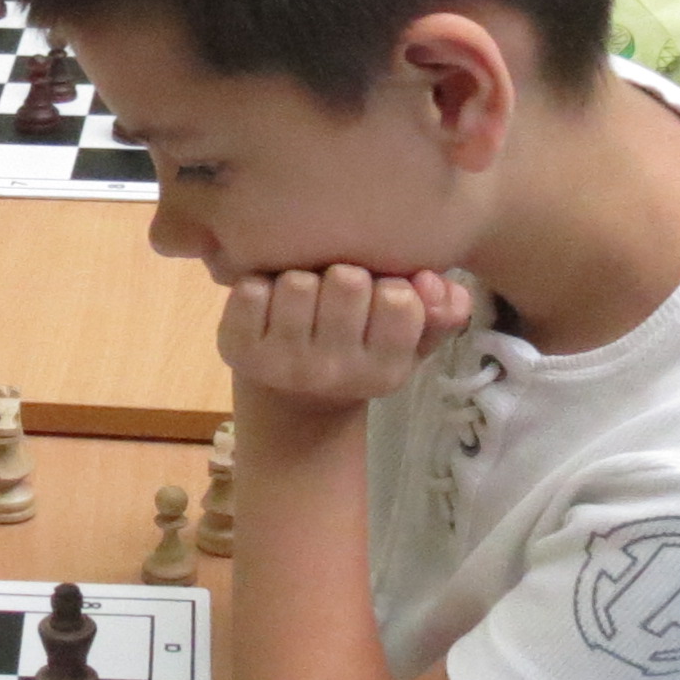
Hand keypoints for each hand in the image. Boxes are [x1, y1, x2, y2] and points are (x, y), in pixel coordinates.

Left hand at [217, 263, 473, 410]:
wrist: (292, 403)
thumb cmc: (360, 352)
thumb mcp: (412, 342)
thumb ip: (442, 310)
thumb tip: (430, 281)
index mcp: (384, 370)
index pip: (399, 300)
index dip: (390, 285)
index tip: (380, 296)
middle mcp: (334, 372)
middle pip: (347, 281)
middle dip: (344, 276)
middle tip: (337, 295)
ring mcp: (282, 364)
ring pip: (297, 282)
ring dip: (301, 278)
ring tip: (304, 298)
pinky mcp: (237, 349)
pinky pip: (250, 290)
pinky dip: (258, 285)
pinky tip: (268, 303)